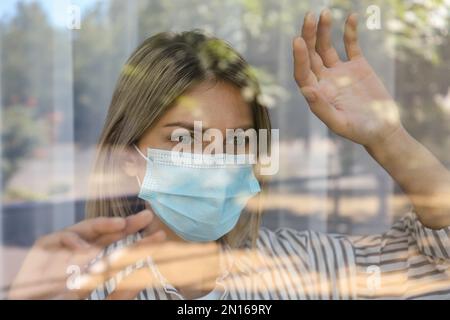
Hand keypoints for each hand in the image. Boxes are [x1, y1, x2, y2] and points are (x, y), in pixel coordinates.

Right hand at [7, 209, 165, 299]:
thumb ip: (120, 291)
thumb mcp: (101, 300)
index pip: (121, 251)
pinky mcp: (44, 246)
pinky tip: (85, 249)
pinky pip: (62, 237)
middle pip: (108, 235)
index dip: (140, 243)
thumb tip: (143, 276)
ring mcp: (64, 248)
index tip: (160, 236)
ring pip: (87, 229)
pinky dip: (74, 241)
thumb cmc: (66, 302)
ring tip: (121, 225)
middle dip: (128, 225)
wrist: (34, 304)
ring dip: (105, 225)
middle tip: (147, 216)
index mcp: (95, 265)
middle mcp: (82, 253)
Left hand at [293, 9, 402, 147]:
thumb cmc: (360, 132)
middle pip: (311, 55)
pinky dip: (350, 32)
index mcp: (316, 93)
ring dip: (323, 30)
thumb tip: (305, 90)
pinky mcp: (357, 66)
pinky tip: (351, 17)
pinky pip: (351, 45)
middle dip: (308, 36)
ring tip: (324, 12)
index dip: (299, 57)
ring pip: (326, 47)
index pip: (302, 72)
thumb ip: (321, 108)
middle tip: (309, 16)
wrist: (383, 130)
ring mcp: (340, 72)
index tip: (298, 40)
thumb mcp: (340, 123)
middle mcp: (324, 80)